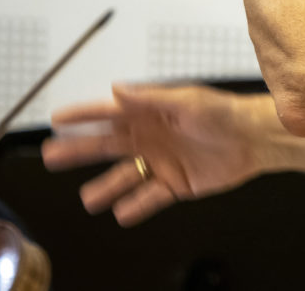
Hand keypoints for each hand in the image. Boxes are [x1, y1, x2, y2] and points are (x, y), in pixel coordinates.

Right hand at [42, 85, 277, 226]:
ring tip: (88, 199)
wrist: (254, 138)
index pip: (109, 114)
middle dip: (79, 151)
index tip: (56, 119)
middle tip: (51, 157)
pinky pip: (150, 198)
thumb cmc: (223, 112)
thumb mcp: (186, 101)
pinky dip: (136, 206)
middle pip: (108, 146)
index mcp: (151, 113)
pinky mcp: (176, 183)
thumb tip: (117, 90)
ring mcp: (162, 161)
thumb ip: (151, 98)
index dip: (83, 116)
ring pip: (126, 177)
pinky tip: (122, 214)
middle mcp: (151, 137)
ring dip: (106, 187)